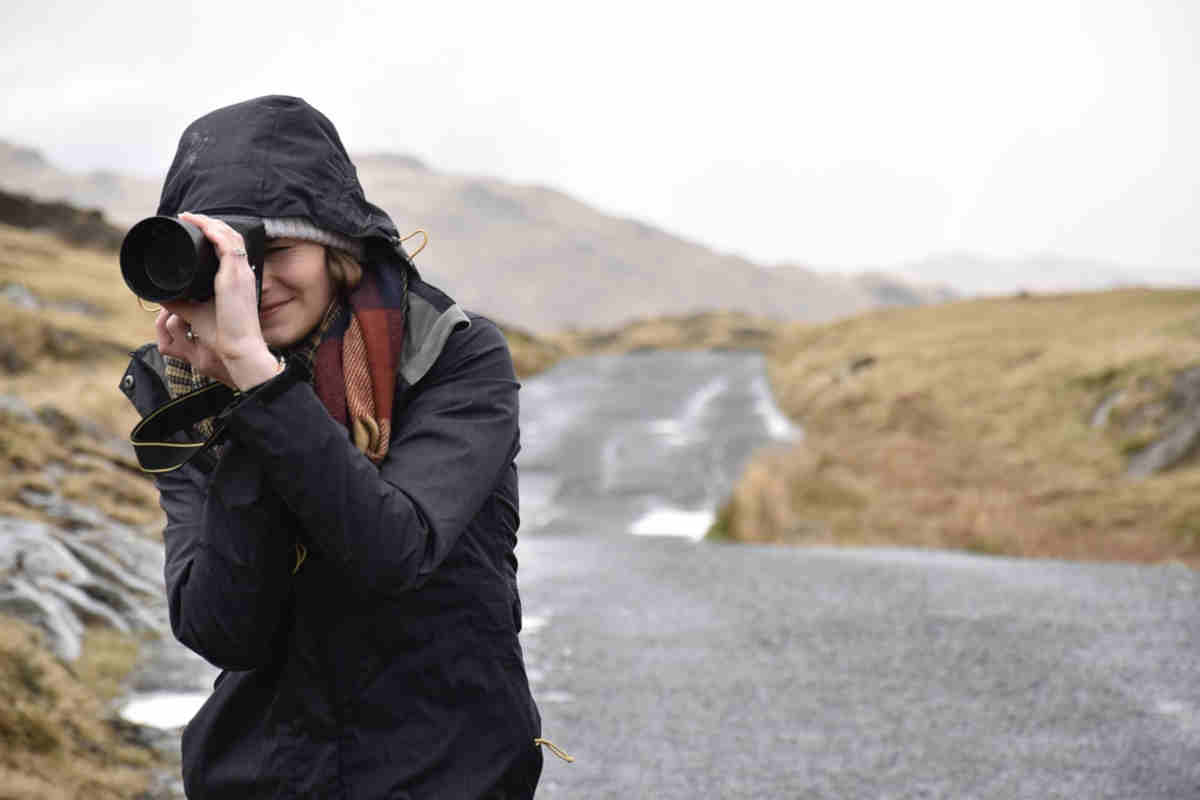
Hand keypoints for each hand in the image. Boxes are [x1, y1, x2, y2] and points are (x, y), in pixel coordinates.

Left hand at [157, 213, 280, 390]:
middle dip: (210, 223)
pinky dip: (211, 229)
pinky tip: (196, 222)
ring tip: (189, 216)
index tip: (196, 228)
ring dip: (209, 222)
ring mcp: (241, 272)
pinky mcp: (235, 274)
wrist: (238, 348)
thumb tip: (160, 293)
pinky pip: (225, 242)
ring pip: (229, 235)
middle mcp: (243, 273)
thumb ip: (179, 303)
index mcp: (239, 281)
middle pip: (231, 236)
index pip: (232, 249)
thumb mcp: (196, 314)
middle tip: (189, 217)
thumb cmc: (224, 337)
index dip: (216, 234)